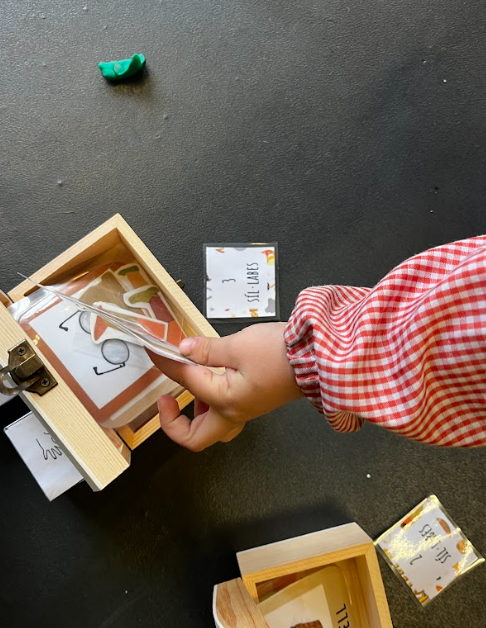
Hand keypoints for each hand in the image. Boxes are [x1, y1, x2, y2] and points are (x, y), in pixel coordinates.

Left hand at [148, 322, 302, 450]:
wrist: (315, 357)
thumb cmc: (280, 354)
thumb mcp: (237, 346)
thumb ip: (206, 350)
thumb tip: (182, 350)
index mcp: (225, 401)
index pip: (185, 382)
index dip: (167, 365)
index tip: (157, 351)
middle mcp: (233, 413)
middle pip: (195, 438)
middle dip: (173, 424)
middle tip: (167, 401)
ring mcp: (244, 410)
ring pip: (211, 427)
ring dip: (193, 413)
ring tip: (189, 386)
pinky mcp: (253, 402)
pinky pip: (225, 412)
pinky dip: (210, 402)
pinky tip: (213, 378)